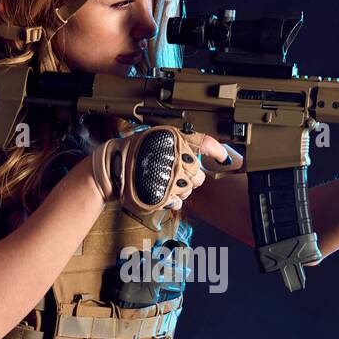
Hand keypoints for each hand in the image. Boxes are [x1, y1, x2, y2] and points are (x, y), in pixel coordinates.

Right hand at [91, 127, 235, 213]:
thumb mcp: (160, 137)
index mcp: (178, 141)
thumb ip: (182, 141)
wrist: (114, 167)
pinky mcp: (166, 197)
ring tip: (165, 181)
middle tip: (176, 172)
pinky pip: (178, 202)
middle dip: (191, 176)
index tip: (225, 157)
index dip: (218, 152)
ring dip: (182, 188)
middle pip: (200, 175)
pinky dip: (172, 199)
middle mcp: (179, 160)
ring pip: (190, 190)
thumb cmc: (135, 151)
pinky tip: (162, 191)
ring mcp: (174, 180)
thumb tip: (207, 149)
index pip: (207, 144)